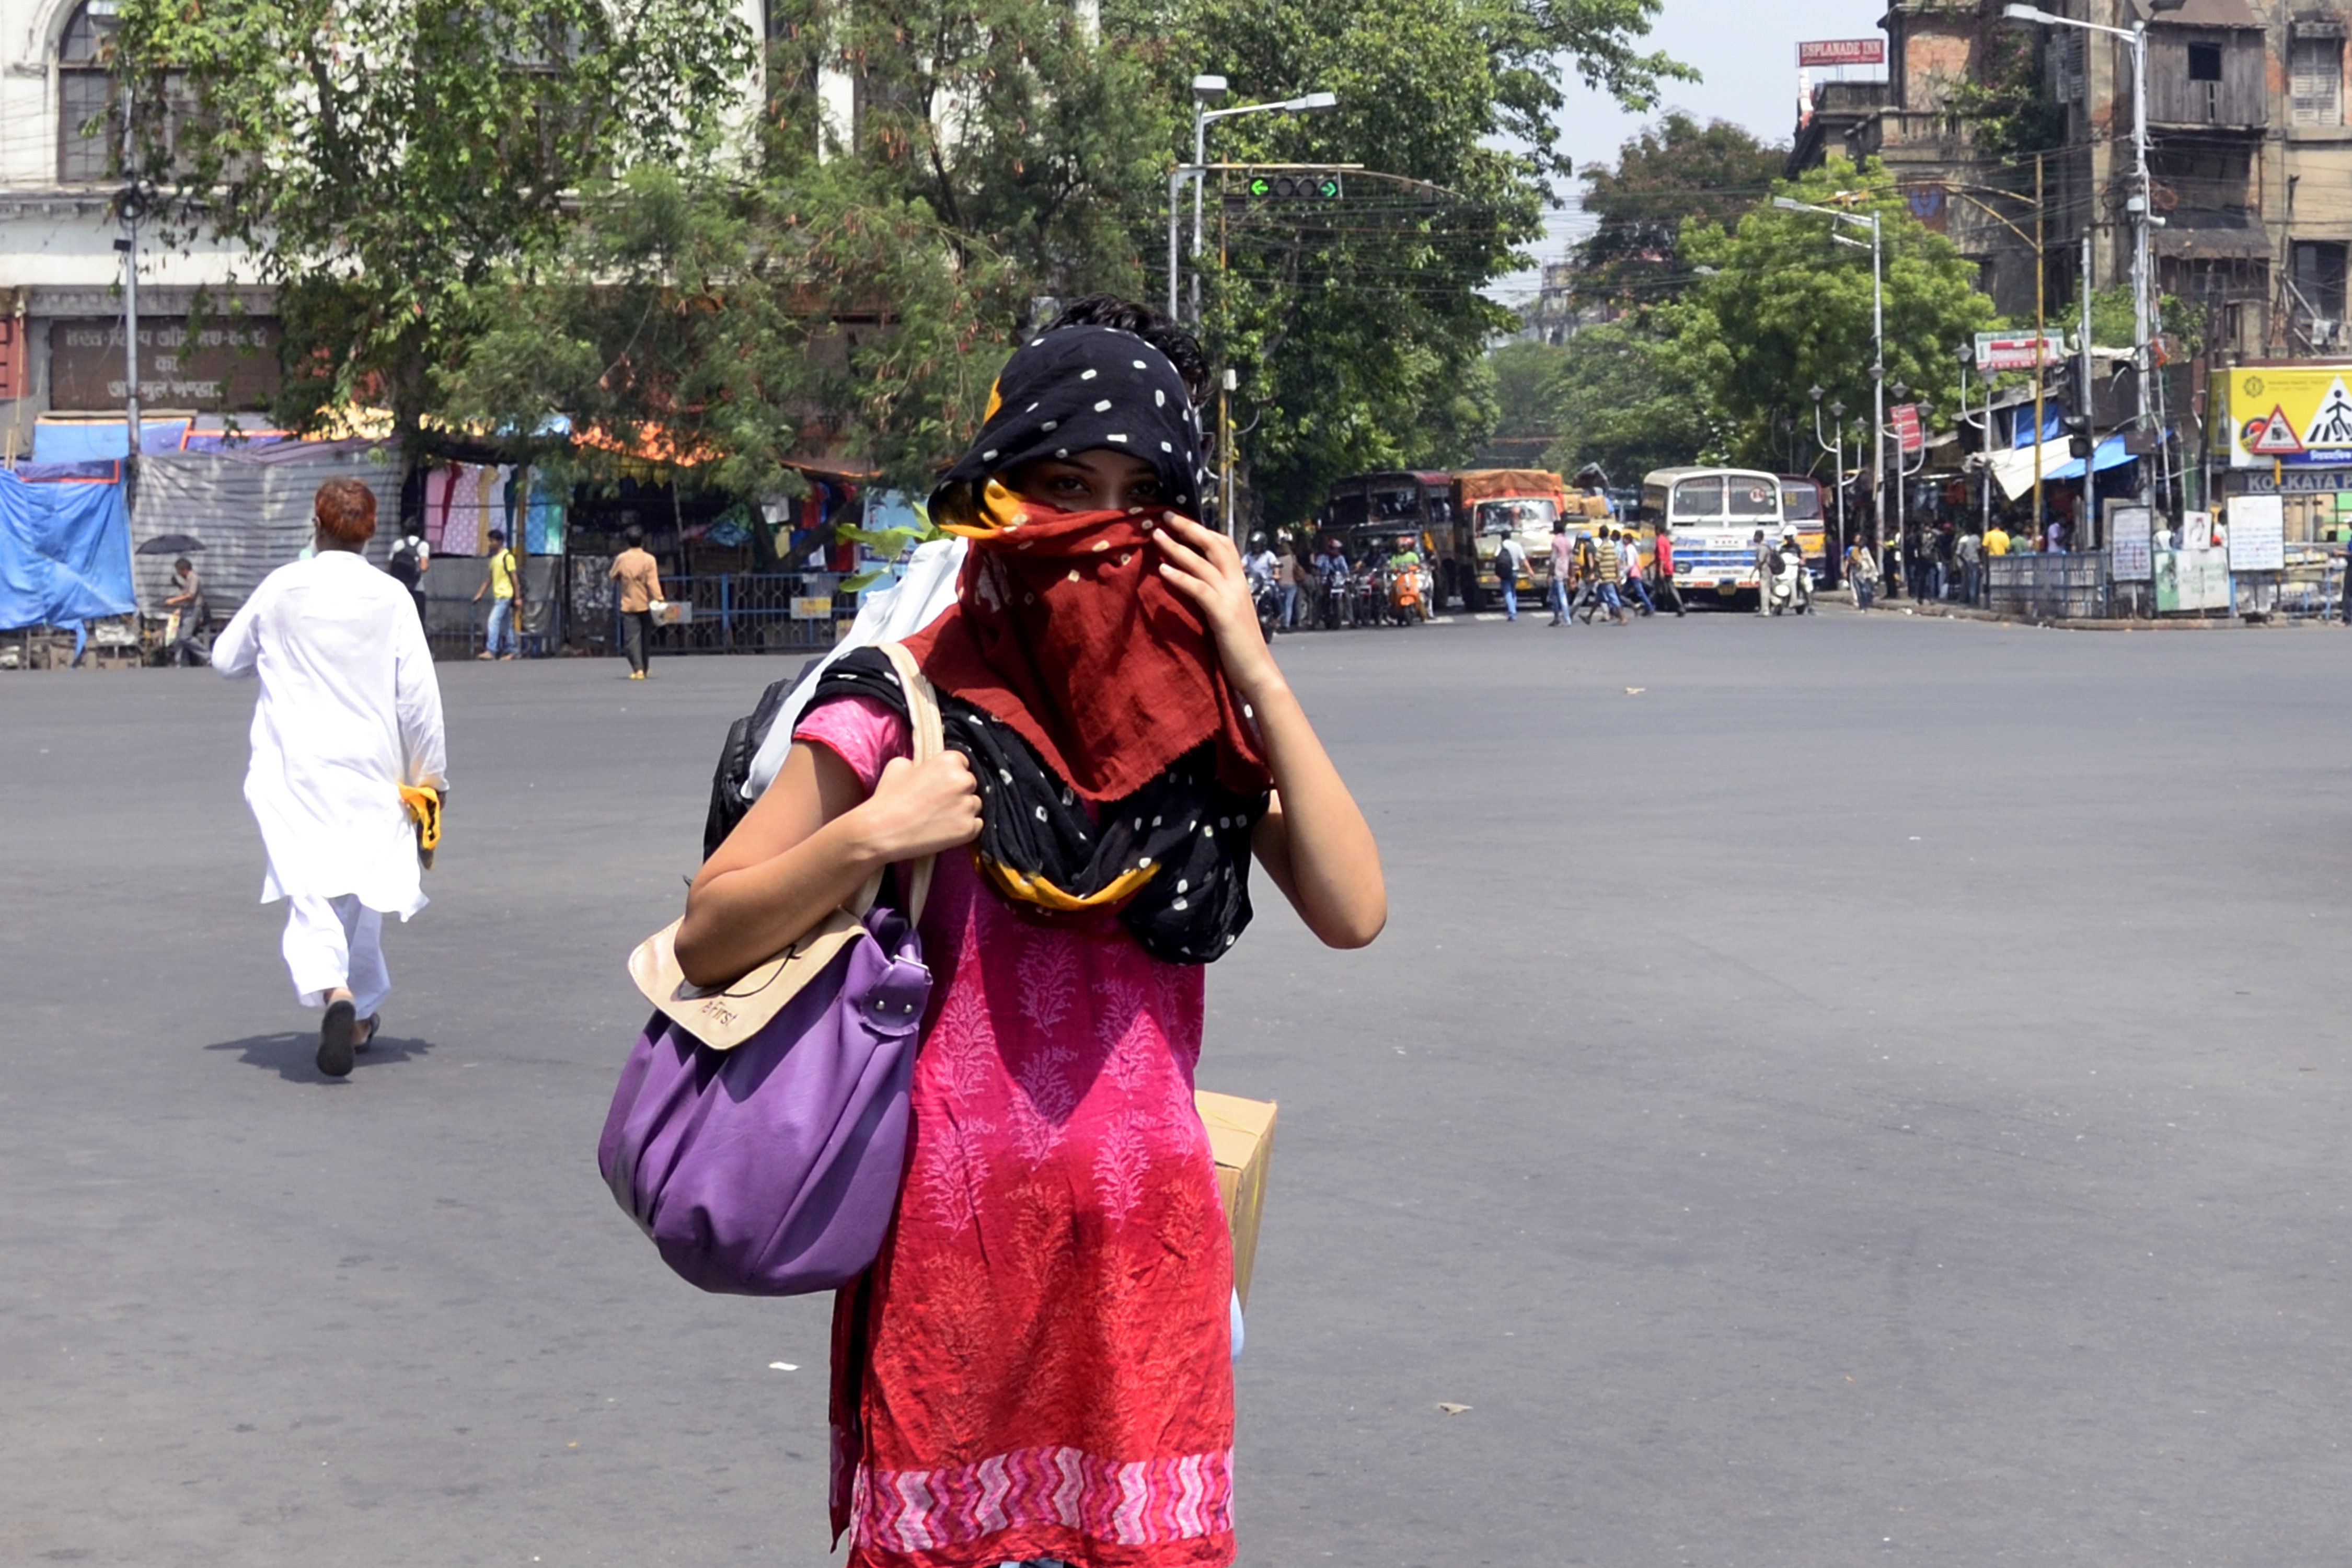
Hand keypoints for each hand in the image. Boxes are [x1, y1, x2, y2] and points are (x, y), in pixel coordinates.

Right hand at [853, 752, 981, 862]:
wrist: (881, 831)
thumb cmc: (888, 797)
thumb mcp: (899, 766)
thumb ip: (920, 763)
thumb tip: (924, 767)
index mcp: (949, 761)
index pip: (962, 763)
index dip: (950, 774)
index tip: (940, 784)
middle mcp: (964, 781)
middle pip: (970, 784)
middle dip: (958, 792)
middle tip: (937, 803)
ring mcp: (968, 806)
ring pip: (974, 806)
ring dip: (962, 811)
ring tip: (939, 819)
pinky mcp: (969, 829)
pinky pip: (976, 826)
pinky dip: (964, 828)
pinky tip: (945, 830)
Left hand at [1153, 515, 1276, 692]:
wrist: (1258, 674)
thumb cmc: (1240, 650)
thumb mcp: (1228, 616)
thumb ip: (1215, 599)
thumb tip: (1195, 588)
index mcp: (1239, 584)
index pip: (1224, 546)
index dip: (1202, 530)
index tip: (1180, 522)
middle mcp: (1238, 585)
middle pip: (1214, 545)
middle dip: (1189, 528)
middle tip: (1166, 516)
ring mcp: (1232, 599)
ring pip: (1203, 563)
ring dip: (1178, 547)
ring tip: (1156, 537)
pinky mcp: (1223, 615)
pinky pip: (1200, 589)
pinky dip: (1181, 577)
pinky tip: (1163, 571)